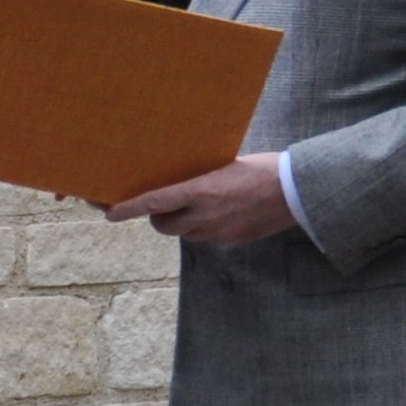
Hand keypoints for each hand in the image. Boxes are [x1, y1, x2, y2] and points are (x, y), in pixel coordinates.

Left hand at [105, 153, 293, 243]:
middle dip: (156, 218)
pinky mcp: (231, 239)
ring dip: (180, 222)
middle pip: (163, 225)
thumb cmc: (263, 169)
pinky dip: (202, 227)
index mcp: (201, 191)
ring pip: (185, 233)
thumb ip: (200, 178)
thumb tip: (184, 182)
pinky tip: (216, 212)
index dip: (128, 209)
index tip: (109, 213)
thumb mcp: (225, 165)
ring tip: (190, 205)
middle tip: (159, 204)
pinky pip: (206, 236)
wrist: (296, 192)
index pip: (154, 202)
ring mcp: (218, 231)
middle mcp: (205, 215)